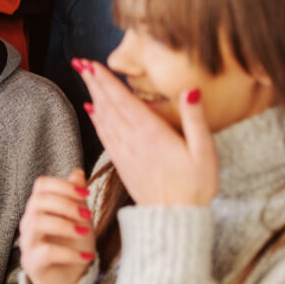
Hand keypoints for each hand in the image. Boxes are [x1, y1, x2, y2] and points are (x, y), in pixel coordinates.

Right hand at [19, 169, 95, 283]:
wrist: (70, 280)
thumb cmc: (73, 245)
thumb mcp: (80, 218)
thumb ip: (76, 196)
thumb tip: (77, 172)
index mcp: (40, 207)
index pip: (41, 185)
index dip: (63, 185)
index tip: (86, 194)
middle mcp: (29, 222)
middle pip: (37, 201)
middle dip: (65, 204)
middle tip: (88, 214)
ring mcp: (27, 242)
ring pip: (37, 222)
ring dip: (65, 224)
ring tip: (86, 232)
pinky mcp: (31, 263)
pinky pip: (46, 252)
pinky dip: (69, 253)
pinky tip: (87, 257)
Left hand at [77, 60, 217, 205]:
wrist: (174, 220)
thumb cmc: (195, 187)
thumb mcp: (204, 152)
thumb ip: (196, 120)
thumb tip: (189, 90)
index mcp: (152, 134)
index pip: (123, 100)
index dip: (106, 80)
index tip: (92, 63)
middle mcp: (133, 141)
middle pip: (108, 105)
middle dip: (94, 82)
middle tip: (80, 62)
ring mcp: (124, 153)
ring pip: (103, 119)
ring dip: (93, 96)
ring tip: (84, 78)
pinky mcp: (122, 164)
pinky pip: (104, 136)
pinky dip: (96, 120)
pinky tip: (92, 111)